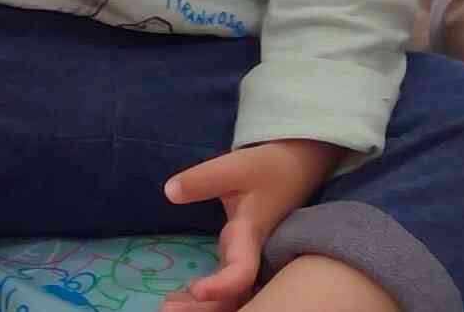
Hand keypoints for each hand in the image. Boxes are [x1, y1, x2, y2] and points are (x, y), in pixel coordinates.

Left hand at [161, 139, 343, 311]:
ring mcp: (247, 256)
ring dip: (203, 305)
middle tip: (168, 310)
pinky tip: (178, 299)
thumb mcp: (235, 166)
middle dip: (205, 307)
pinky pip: (227, 285)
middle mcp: (251, 253)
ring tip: (168, 308)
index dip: (222, 285)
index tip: (196, 289)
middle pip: (234, 294)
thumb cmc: (268, 167)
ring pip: (232, 294)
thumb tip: (171, 192)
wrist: (296, 167)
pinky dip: (206, 296)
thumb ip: (203, 180)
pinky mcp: (241, 255)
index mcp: (251, 235)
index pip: (241, 271)